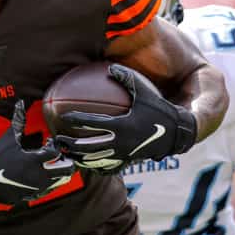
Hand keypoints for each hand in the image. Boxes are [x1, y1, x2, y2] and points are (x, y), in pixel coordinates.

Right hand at [0, 100, 74, 206]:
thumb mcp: (7, 139)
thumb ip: (18, 121)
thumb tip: (21, 103)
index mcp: (33, 160)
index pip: (57, 152)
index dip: (55, 145)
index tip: (47, 143)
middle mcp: (39, 175)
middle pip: (68, 169)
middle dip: (66, 160)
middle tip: (57, 155)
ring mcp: (38, 187)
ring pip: (62, 181)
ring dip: (61, 171)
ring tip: (51, 164)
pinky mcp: (34, 196)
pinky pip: (51, 190)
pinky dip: (51, 182)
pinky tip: (42, 174)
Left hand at [55, 63, 196, 172]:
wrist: (177, 133)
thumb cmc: (159, 109)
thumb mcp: (144, 91)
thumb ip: (126, 77)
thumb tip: (109, 66)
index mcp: (122, 124)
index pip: (92, 123)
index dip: (75, 120)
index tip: (62, 117)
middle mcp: (120, 142)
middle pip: (88, 147)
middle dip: (70, 145)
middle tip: (57, 139)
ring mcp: (123, 154)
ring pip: (94, 161)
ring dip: (78, 158)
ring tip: (65, 153)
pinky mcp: (127, 161)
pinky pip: (106, 167)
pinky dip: (94, 167)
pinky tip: (83, 164)